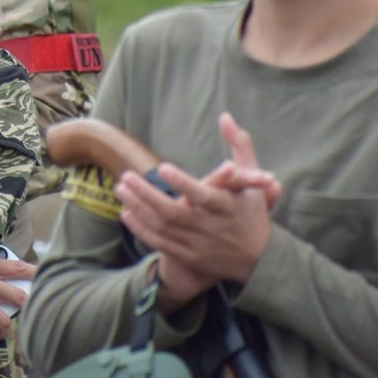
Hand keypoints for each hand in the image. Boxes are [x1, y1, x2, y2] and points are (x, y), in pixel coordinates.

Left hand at [117, 113, 273, 289]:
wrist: (256, 260)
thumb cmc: (251, 212)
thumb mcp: (252, 179)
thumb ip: (240, 146)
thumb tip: (225, 117)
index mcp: (227, 208)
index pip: (204, 196)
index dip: (183, 184)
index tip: (162, 168)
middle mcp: (210, 228)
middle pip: (173, 213)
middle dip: (147, 195)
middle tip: (126, 175)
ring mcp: (197, 244)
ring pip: (162, 227)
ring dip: (138, 208)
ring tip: (120, 188)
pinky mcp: (187, 255)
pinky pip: (160, 243)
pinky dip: (141, 229)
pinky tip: (127, 213)